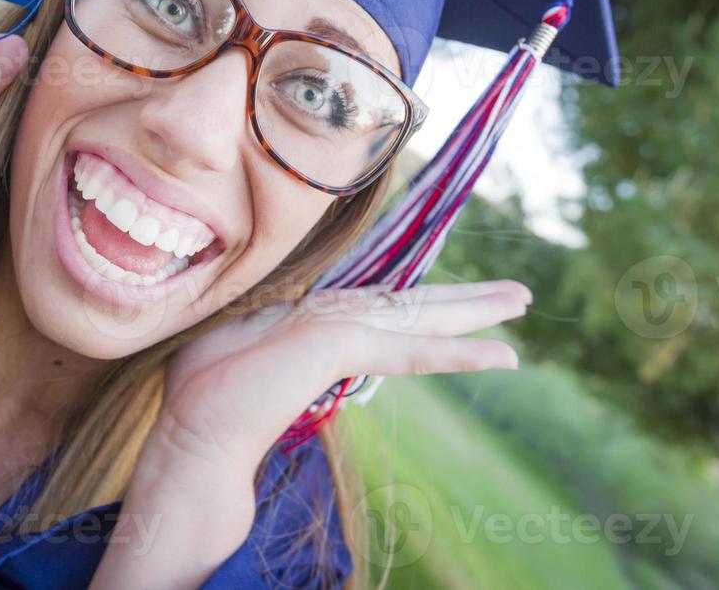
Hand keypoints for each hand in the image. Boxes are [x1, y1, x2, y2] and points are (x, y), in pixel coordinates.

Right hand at [91, 279, 530, 587]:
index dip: (434, 304)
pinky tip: (498, 356)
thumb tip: (302, 354)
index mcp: (323, 322)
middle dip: (471, 300)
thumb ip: (297, 352)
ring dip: (476, 311)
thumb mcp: (268, 366)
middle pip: (418, 303)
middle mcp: (338, 316)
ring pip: (423, 315)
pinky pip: (413, 351)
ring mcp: (339, 325)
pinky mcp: (340, 342)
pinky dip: (458, 353)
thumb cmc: (216, 395)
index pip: (394, 308)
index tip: (471, 304)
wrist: (197, 423)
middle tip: (521, 295)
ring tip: (520, 304)